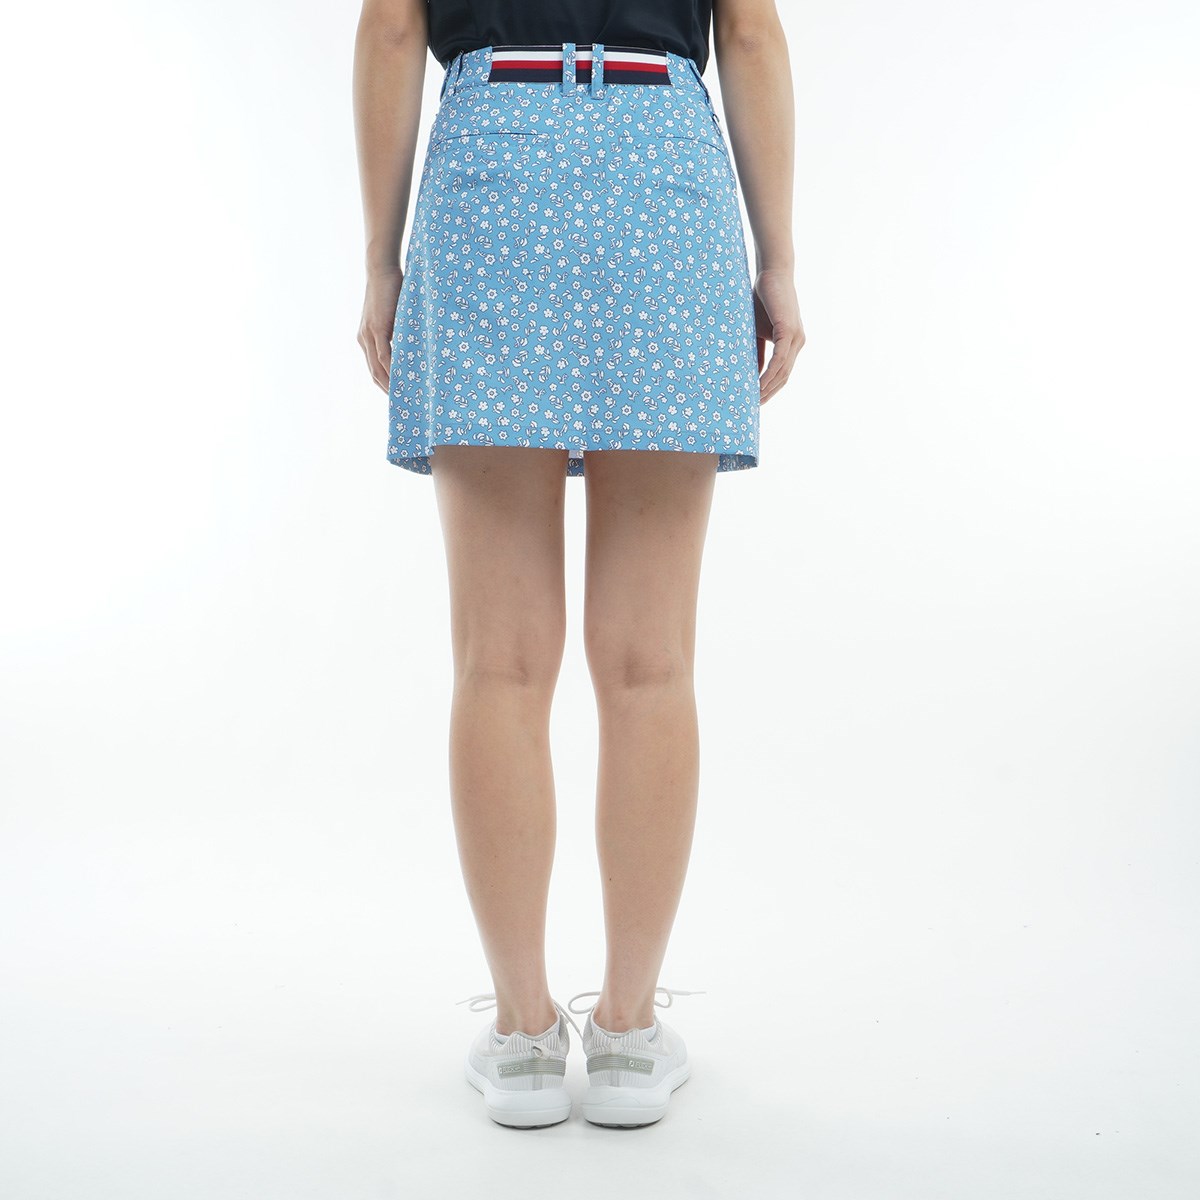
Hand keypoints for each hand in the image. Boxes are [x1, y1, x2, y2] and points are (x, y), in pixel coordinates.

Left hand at [358, 266, 404, 391]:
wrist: (381, 269)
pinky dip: (392, 370)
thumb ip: (399, 333)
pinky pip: (384, 356)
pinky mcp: (376, 329)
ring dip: (390, 385)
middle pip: (374, 374)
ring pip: (378, 368)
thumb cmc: (392, 289)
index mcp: (367, 339)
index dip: (385, 385)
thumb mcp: (396, 316)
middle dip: (388, 391)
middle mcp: (364, 340)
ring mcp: (368, 336)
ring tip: (405, 398)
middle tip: (404, 405)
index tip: (399, 398)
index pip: (375, 369)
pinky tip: (403, 380)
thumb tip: (415, 347)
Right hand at [752, 268, 804, 403]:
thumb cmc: (762, 300)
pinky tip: (759, 383)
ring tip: (753, 398)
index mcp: (792, 344)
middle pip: (784, 377)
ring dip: (768, 387)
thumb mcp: (756, 331)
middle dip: (769, 393)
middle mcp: (798, 343)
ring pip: (783, 371)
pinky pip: (780, 359)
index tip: (756, 401)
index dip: (770, 389)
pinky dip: (770, 373)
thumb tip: (752, 373)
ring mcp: (796, 337)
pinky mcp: (789, 331)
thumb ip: (756, 352)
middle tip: (752, 407)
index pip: (782, 374)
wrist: (771, 274)